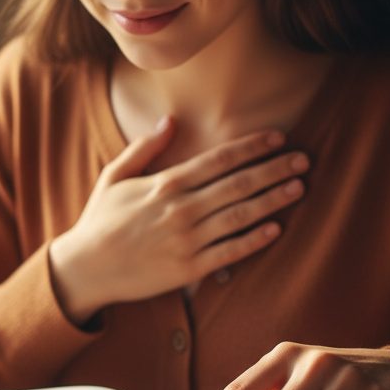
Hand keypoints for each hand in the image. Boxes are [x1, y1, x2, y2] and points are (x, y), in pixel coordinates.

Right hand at [49, 117, 307, 323]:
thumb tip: (171, 121)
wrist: (85, 268)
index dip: (252, 147)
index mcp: (167, 183)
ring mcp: (187, 239)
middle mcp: (181, 208)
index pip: (220, 159)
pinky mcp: (189, 269)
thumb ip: (146, 148)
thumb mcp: (116, 176)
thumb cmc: (101, 220)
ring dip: (273, 200)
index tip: (278, 138)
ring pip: (240, 215)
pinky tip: (275, 229)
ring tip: (299, 187)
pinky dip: (254, 240)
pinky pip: (229, 252)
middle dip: (274, 169)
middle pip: (239, 183)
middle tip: (304, 159)